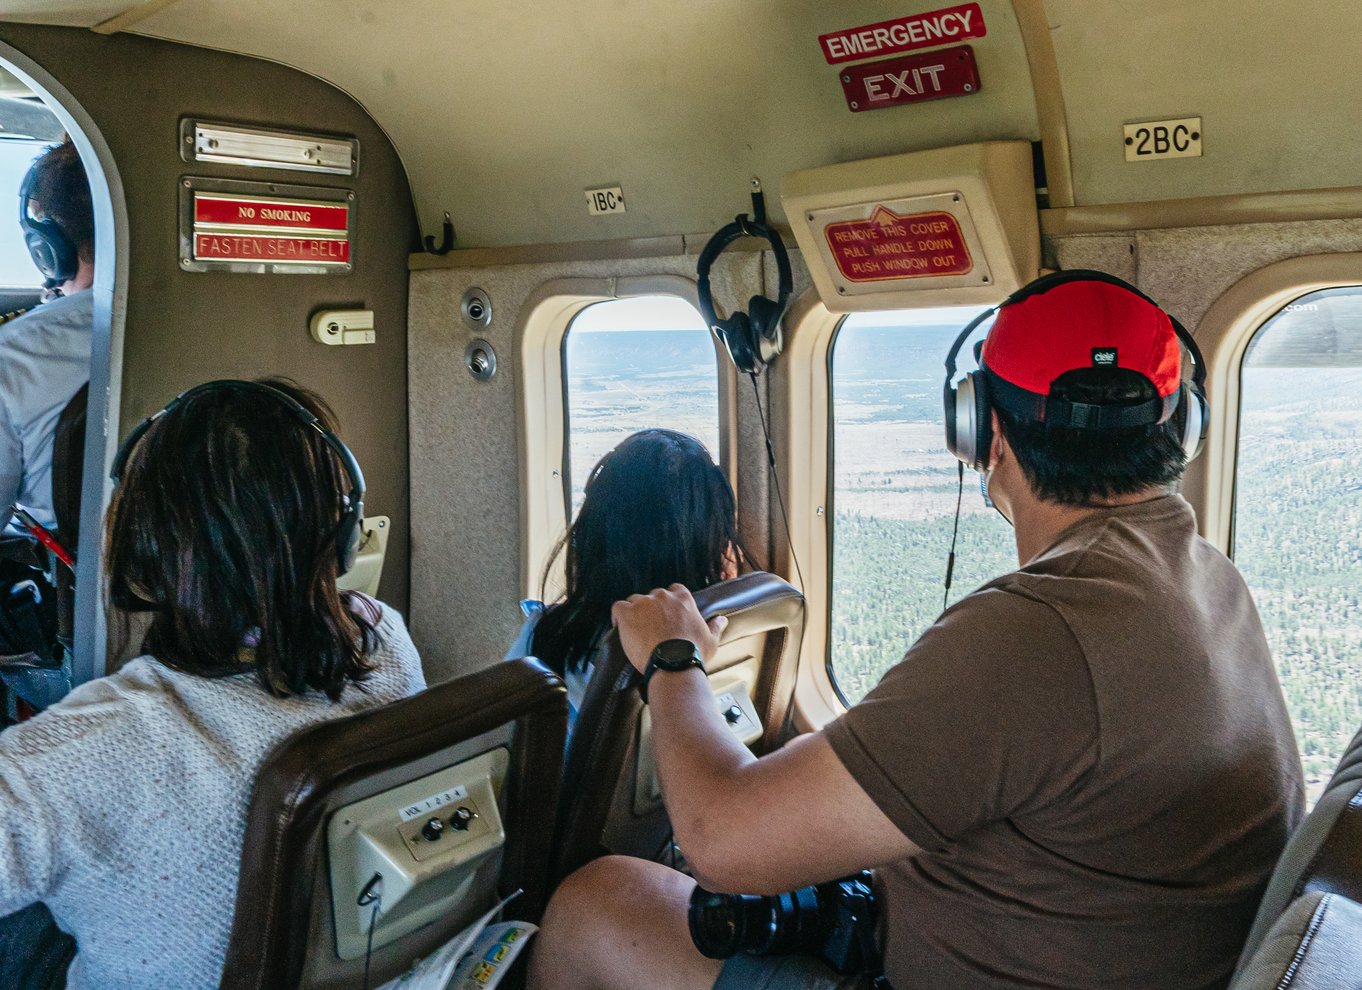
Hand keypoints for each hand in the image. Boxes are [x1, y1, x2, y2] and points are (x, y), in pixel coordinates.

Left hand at [611, 584, 727, 674]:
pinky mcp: (627, 614)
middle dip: (651, 609)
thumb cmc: (693, 654)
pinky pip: (618, 608)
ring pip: (634, 601)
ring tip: (636, 630)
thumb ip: (715, 627)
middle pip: (653, 597)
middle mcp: (663, 596)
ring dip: (634, 613)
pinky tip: (621, 627)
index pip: (674, 590)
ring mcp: (643, 603)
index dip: (669, 603)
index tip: (668, 616)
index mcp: (683, 598)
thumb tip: (722, 620)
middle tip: (652, 627)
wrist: (674, 664)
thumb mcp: (711, 640)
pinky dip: (618, 616)